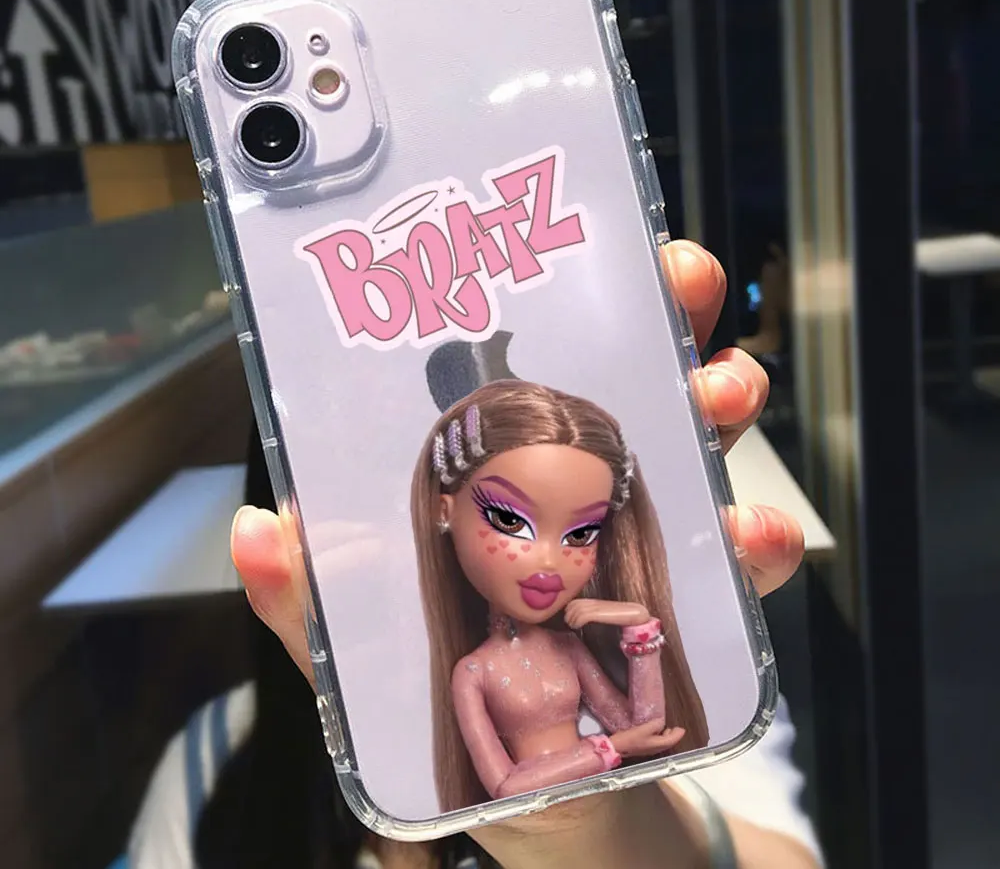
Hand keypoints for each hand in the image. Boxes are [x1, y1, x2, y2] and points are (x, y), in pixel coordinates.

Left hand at [230, 239, 803, 687]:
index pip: (524, 375)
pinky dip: (757, 540)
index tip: (564, 250)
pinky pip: (739, 562)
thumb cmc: (456, 716)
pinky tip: (753, 534)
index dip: (542, 309)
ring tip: (724, 390)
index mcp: (502, 483)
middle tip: (679, 281)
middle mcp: (580, 492)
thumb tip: (258, 526)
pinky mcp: (700, 603)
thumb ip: (314, 606)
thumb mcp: (367, 661)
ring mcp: (646, 538)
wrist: (553, 807)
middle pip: (626, 383)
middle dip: (661, 317)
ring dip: (719, 400)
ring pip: (695, 444)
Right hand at [610, 720, 685, 758]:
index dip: (678, 734)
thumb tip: (661, 722)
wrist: (617, 747)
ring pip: (662, 743)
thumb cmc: (630, 738)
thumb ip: (655, 724)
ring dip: (666, 737)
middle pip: (668, 743)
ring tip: (666, 729)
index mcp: (657, 745)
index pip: (672, 740)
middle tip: (676, 728)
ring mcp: (649, 749)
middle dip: (673, 736)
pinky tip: (655, 732)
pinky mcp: (643, 748)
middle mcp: (655, 749)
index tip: (682, 728)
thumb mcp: (644, 728)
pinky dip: (659, 737)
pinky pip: (656, 743)